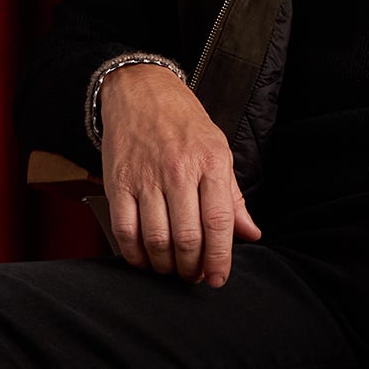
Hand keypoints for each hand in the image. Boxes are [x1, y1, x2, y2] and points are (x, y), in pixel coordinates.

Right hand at [99, 63, 261, 285]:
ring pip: (156, 239)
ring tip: (171, 269)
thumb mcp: (218, 150)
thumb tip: (251, 233)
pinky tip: (144, 258)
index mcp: (210, 162)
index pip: (219, 221)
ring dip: (165, 265)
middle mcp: (178, 170)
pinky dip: (134, 254)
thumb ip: (233, 196)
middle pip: (187, 237)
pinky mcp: (118, 182)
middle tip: (193, 276)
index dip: (219, 258)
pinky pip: (125, 230)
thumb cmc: (183, 122)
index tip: (217, 278)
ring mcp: (145, 177)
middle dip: (192, 267)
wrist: (139, 90)